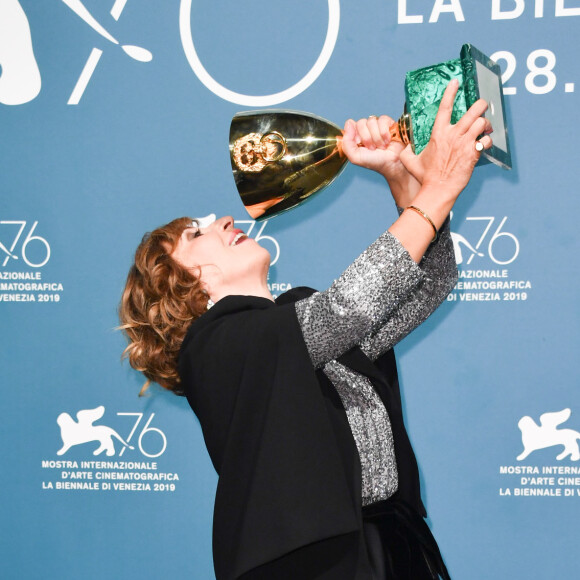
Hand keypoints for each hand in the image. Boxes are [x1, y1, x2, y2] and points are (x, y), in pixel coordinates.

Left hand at [342, 115, 420, 205]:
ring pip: (371, 121)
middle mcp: (366, 129)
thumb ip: (346, 142)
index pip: (351, 125)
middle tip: (372, 148)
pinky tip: (387, 140)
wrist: (392, 164)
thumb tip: (349, 123)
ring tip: (381, 146)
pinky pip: (382, 120)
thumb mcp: (355, 157)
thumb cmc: (374, 162)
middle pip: (361, 123)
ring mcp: (377, 125)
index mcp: (356, 135)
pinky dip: (384, 132)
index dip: (356, 135)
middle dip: (367, 138)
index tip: (360, 144)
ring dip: (376, 137)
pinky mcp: (388, 123)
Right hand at [400, 79, 492, 200]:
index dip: (451, 92)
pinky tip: (484, 144)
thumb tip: (404, 147)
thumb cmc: (425, 177)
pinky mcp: (474, 153)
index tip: (456, 82)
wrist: (438, 189)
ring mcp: (465, 143)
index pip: (445, 107)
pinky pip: (486, 140)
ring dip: (486, 124)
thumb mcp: (410, 162)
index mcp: (438, 133)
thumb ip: (406, 151)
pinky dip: (488, 141)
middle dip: (480, 105)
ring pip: (482, 123)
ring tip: (485, 127)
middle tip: (481, 107)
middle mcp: (453, 134)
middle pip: (474, 110)